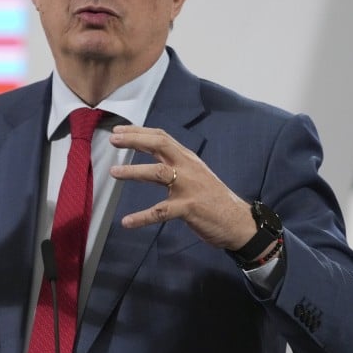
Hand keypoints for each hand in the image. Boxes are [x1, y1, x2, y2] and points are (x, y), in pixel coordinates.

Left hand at [107, 125, 255, 249]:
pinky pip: (161, 212)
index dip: (139, 132)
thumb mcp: (195, 174)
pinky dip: (142, 217)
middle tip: (113, 139)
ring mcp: (189, 187)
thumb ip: (174, 164)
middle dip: (135, 140)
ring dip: (134, 171)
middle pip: (159, 145)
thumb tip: (151, 155)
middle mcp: (187, 168)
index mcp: (187, 159)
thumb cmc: (213, 199)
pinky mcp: (189, 208)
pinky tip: (127, 222)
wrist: (239, 222)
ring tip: (114, 172)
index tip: (119, 130)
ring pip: (158, 173)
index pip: (161, 138)